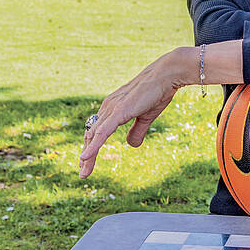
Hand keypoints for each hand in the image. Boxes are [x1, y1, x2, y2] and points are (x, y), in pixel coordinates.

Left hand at [79, 47, 194, 177]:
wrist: (166, 75)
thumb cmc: (157, 92)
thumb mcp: (147, 117)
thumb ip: (138, 131)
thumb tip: (131, 145)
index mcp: (113, 108)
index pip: (98, 130)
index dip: (92, 146)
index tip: (87, 162)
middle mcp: (108, 108)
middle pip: (92, 135)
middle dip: (87, 156)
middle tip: (83, 174)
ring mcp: (112, 109)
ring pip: (94, 136)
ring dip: (88, 156)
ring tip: (83, 173)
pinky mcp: (118, 112)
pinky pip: (102, 132)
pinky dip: (93, 146)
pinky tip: (85, 158)